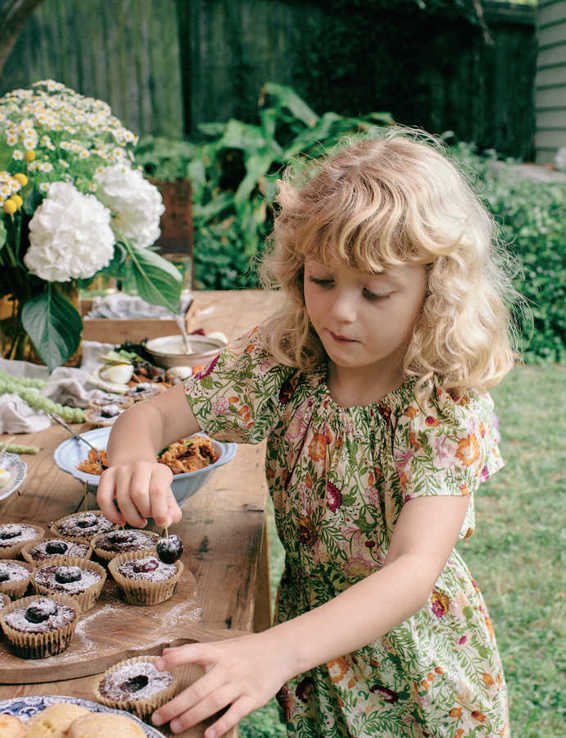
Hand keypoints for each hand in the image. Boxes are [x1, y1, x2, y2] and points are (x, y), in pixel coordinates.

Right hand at [97, 461, 181, 528]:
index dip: (160, 511)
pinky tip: (121, 520)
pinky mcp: (106, 475)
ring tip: (139, 520)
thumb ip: (171, 510)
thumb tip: (168, 521)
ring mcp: (121, 470)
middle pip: (138, 494)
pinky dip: (111, 515)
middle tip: (147, 517)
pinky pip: (103, 499)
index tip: (162, 523)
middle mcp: (140, 466)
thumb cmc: (153, 484)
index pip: (158, 490)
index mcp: (159, 470)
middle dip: (144, 513)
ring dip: (131, 517)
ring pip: (122, 499)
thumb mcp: (167, 494)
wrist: (135, 463)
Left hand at [151, 632, 295, 736]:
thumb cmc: (248, 649)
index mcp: (219, 652)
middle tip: (158, 717)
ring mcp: (241, 683)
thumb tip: (164, 652)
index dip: (176, 658)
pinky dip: (222, 724)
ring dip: (192, 716)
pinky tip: (209, 735)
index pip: (195, 652)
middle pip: (199, 688)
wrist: (282, 650)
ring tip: (175, 727)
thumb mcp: (223, 645)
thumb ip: (195, 652)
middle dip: (177, 704)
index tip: (157, 664)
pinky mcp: (254, 697)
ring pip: (213, 702)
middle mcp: (228, 667)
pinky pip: (236, 713)